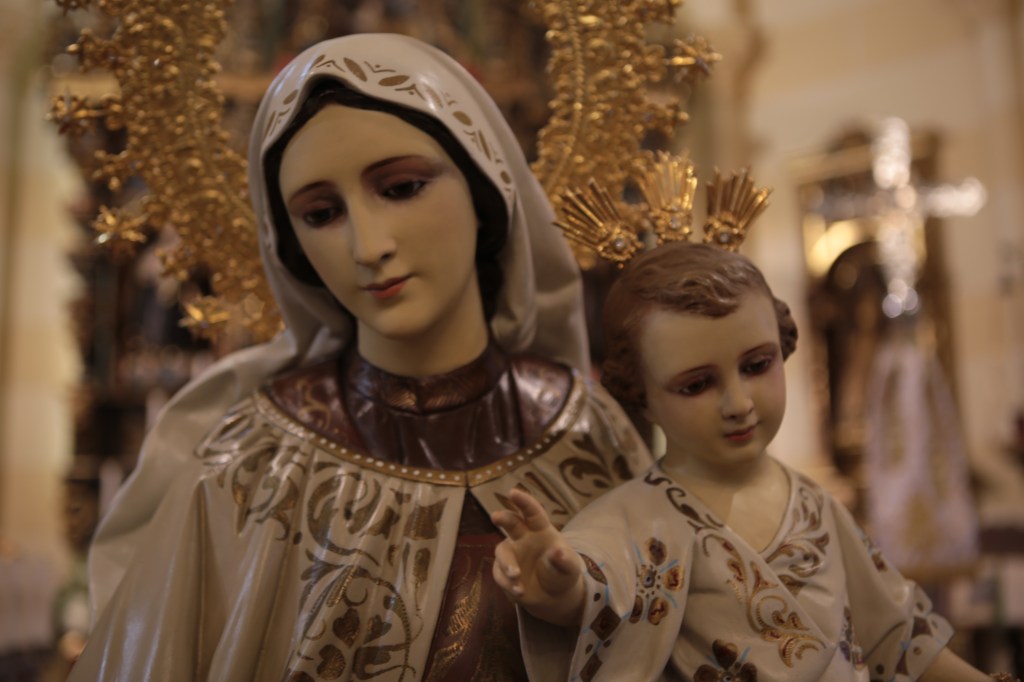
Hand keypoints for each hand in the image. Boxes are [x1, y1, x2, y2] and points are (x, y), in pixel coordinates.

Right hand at [491, 489, 585, 626]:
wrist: (554, 597)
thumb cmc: (562, 574)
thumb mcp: (570, 569)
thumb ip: (565, 561)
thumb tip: (557, 552)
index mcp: (540, 530)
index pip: (532, 513)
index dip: (523, 502)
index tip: (513, 492)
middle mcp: (523, 538)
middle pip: (510, 523)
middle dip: (503, 518)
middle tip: (496, 516)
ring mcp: (512, 554)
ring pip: (502, 551)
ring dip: (507, 564)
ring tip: (517, 577)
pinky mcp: (503, 571)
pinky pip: (499, 574)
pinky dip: (507, 583)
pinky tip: (519, 593)